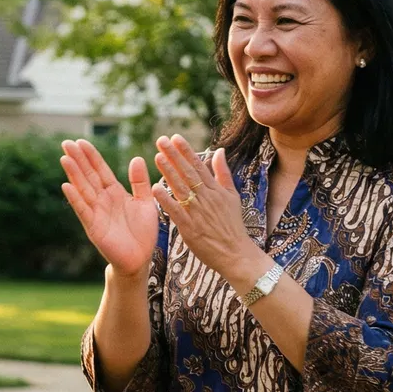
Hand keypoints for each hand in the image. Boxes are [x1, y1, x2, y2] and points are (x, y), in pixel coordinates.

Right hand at [59, 139, 159, 278]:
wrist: (140, 258)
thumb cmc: (143, 232)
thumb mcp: (146, 202)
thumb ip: (139, 182)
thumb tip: (137, 158)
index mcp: (115, 193)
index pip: (101, 170)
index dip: (91, 156)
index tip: (81, 141)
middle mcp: (103, 200)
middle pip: (88, 176)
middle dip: (78, 160)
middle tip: (66, 142)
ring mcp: (96, 213)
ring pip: (83, 189)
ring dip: (74, 174)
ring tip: (64, 158)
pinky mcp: (94, 227)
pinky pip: (83, 210)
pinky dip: (75, 198)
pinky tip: (66, 186)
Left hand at [151, 136, 262, 286]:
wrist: (236, 253)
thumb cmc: (233, 225)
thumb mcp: (232, 196)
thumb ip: (223, 173)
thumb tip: (219, 151)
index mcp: (216, 190)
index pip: (199, 166)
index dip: (186, 151)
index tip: (175, 137)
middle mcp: (207, 198)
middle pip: (188, 173)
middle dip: (174, 156)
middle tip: (161, 140)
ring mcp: (198, 212)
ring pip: (181, 188)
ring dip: (169, 172)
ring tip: (157, 157)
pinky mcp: (190, 228)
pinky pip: (176, 211)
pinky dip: (166, 200)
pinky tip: (155, 188)